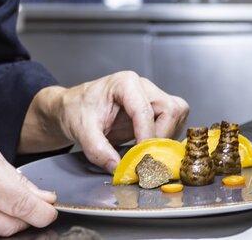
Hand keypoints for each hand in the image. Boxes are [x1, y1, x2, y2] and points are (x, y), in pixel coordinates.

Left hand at [48, 71, 188, 172]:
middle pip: (170, 109)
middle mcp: (143, 86)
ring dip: (166, 137)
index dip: (146, 137)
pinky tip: (148, 147)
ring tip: (145, 152)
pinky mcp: (155, 110)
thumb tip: (117, 167)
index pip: (145, 110)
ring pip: (176, 115)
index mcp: (124, 83)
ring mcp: (151, 96)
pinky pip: (174, 122)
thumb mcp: (81, 130)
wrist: (74, 108)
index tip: (141, 158)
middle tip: (145, 156)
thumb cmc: (77, 110)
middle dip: (160, 136)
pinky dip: (166, 138)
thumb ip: (97, 150)